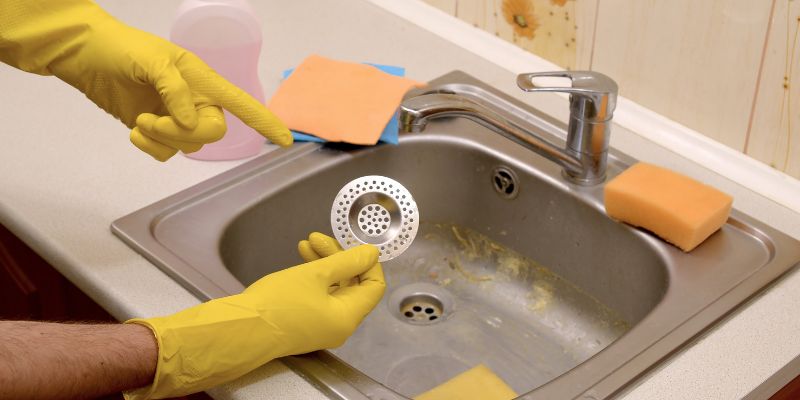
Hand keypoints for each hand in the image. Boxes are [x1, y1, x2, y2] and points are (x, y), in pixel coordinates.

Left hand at [0, 1, 291, 160]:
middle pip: (213, 132)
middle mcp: (195, 101)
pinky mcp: (156, 131)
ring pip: (190, 146)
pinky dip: (151, 147)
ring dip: (164, 139)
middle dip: (185, 133)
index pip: (241, 103)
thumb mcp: (152, 61)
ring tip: (140, 120)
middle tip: (153, 121)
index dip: (264, 121)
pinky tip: (135, 131)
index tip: (284, 140)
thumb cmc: (122, 48)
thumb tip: (190, 121)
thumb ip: (175, 91)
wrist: (87, 57)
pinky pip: (167, 153)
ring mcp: (176, 118)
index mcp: (202, 80)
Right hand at [124, 234, 384, 398]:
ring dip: (324, 262)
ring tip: (307, 242)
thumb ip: (346, 262)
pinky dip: (313, 275)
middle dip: (339, 257)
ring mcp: (321, 325)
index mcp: (347, 317)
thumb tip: (371, 254)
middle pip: (352, 284)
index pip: (374, 286)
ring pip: (333, 287)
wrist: (239, 329)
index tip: (353, 243)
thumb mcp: (315, 275)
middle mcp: (338, 325)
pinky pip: (318, 295)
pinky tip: (301, 257)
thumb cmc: (278, 303)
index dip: (367, 262)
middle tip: (320, 238)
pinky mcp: (304, 322)